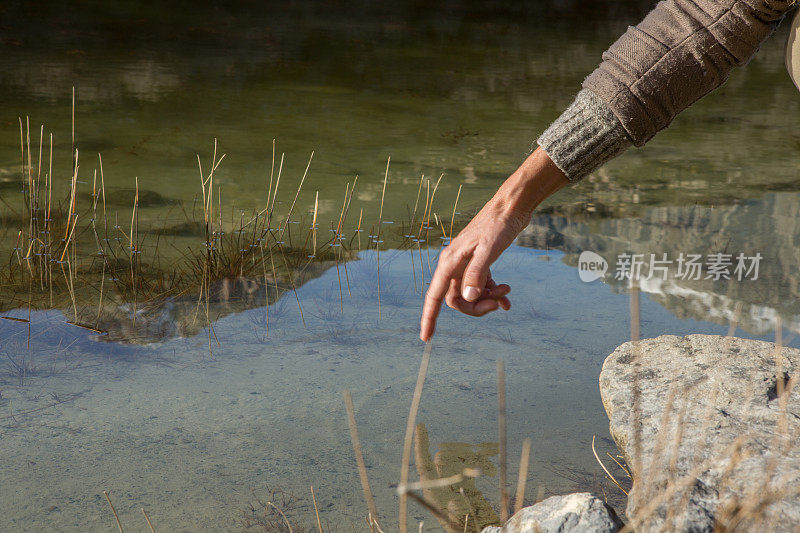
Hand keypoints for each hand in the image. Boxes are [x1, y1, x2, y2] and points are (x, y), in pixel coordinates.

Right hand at [420, 148, 567, 341]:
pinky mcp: (479, 262)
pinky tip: (507, 299)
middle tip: (497, 303)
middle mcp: (454, 265)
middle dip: (476, 306)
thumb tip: (468, 297)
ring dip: (488, 298)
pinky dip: (493, 293)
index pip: (435, 297)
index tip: (426, 338)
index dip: (429, 318)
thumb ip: (477, 273)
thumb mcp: (490, 249)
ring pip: (470, 293)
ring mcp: (466, 264)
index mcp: (449, 263)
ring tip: (507, 291)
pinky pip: (481, 285)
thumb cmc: (499, 225)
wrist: (511, 206)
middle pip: (457, 299)